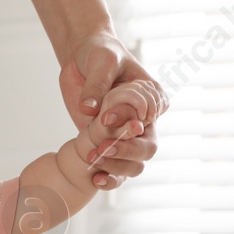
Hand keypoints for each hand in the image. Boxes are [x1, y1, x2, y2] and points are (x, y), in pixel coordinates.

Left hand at [58, 30, 166, 189]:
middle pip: (148, 147)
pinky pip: (115, 169)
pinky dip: (108, 178)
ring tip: (93, 160)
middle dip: (127, 151)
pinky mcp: (105, 143)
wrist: (81, 59)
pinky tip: (95, 179)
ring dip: (116, 167)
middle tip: (102, 148)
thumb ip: (97, 84)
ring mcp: (124, 135)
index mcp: (151, 98)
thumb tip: (89, 109)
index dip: (132, 123)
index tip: (105, 118)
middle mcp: (142, 120)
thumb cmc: (99, 54)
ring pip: (134, 164)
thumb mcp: (101, 61)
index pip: (152, 118)